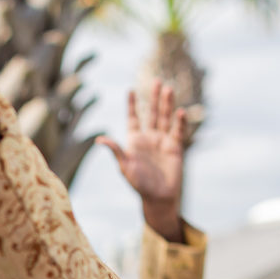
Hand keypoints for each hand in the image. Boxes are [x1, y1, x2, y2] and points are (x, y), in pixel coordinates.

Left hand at [96, 81, 187, 241]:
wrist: (158, 197)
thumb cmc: (139, 184)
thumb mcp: (125, 166)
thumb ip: (116, 151)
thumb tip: (99, 139)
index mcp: (134, 141)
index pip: (133, 119)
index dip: (132, 105)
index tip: (130, 90)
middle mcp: (149, 138)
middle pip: (152, 113)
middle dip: (153, 98)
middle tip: (156, 81)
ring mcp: (163, 141)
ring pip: (165, 118)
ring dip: (167, 104)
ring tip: (168, 89)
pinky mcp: (175, 148)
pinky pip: (177, 131)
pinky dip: (179, 122)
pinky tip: (180, 112)